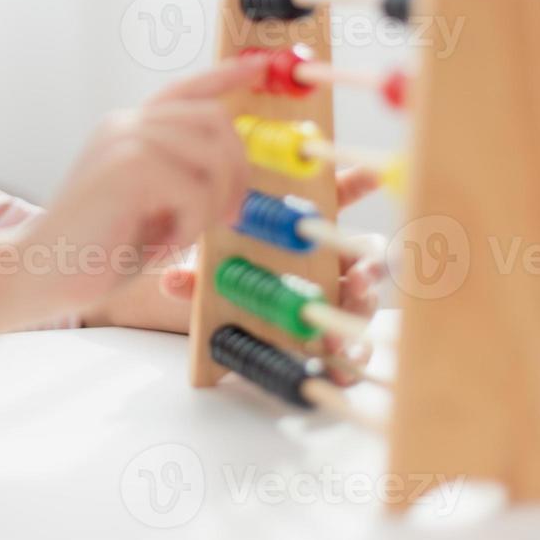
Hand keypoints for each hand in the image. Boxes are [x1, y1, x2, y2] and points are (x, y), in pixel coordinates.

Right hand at [11, 54, 267, 317]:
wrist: (40, 272)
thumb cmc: (97, 250)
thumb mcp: (149, 208)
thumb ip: (181, 182)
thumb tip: (235, 179)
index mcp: (129, 129)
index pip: (185, 89)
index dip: (225, 75)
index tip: (260, 66)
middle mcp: (126, 124)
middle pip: (214, 121)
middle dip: (238, 171)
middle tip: (230, 216)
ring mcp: (124, 140)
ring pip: (213, 157)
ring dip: (213, 206)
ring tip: (183, 235)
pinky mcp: (126, 167)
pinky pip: (195, 192)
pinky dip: (190, 228)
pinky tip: (161, 246)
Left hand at [86, 167, 385, 385]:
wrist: (229, 326)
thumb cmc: (227, 282)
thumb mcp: (211, 275)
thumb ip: (197, 277)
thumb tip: (169, 280)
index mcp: (303, 234)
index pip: (335, 200)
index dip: (355, 184)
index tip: (371, 174)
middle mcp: (328, 263)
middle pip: (360, 255)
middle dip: (364, 263)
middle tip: (357, 274)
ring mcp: (335, 299)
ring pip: (363, 299)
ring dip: (360, 308)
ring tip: (347, 321)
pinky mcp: (336, 335)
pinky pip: (354, 345)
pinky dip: (351, 354)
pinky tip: (341, 366)